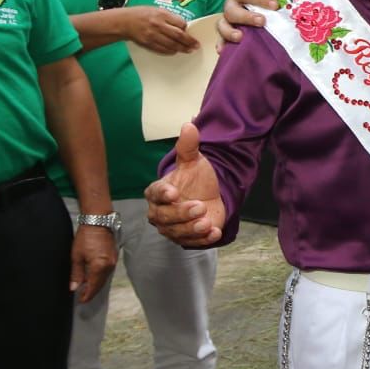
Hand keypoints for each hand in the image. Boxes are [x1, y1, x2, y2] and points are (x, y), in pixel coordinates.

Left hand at [71, 225, 117, 302]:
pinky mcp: (114, 257)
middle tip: (83, 296)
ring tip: (87, 288)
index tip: (81, 300)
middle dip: (92, 291)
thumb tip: (74, 288)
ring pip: (105, 278)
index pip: (93, 286)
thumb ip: (76, 274)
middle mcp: (109, 266)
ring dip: (96, 284)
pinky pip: (107, 272)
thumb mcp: (76, 256)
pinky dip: (101, 277)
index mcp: (99, 267)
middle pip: (100, 284)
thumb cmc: (85, 238)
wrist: (98, 222)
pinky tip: (94, 277)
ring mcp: (113, 262)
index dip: (87, 295)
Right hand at [118, 5, 199, 53]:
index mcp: (161, 14)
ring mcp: (152, 35)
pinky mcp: (148, 44)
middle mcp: (158, 25)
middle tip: (196, 45)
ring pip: (172, 45)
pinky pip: (162, 50)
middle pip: (178, 35)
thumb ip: (169, 17)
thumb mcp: (156, 10)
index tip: (190, 32)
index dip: (187, 29)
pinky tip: (175, 51)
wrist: (124, 22)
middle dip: (189, 42)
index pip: (180, 23)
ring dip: (182, 48)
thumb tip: (182, 27)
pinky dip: (170, 51)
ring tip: (189, 50)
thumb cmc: (141, 14)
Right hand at [144, 122, 226, 246]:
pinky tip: (214, 232)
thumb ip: (189, 146)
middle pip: (164, 217)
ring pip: (176, 232)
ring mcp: (173, 228)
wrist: (210, 196)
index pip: (155, 194)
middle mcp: (160, 212)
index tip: (173, 193)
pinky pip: (191, 242)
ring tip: (207, 222)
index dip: (162, 194)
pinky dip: (202, 240)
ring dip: (192, 229)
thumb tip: (189, 125)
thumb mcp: (193, 161)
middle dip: (181, 214)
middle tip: (199, 207)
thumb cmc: (196, 179)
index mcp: (158, 192)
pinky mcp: (187, 238)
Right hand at [217, 0, 277, 44]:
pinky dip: (222, 44)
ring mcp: (228, 19)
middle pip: (231, 10)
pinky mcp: (228, 32)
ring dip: (230, 32)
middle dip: (246, 17)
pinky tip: (224, 50)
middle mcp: (230, 4)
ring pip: (222, 25)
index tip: (274, 5)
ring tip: (240, 37)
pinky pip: (221, 39)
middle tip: (261, 21)